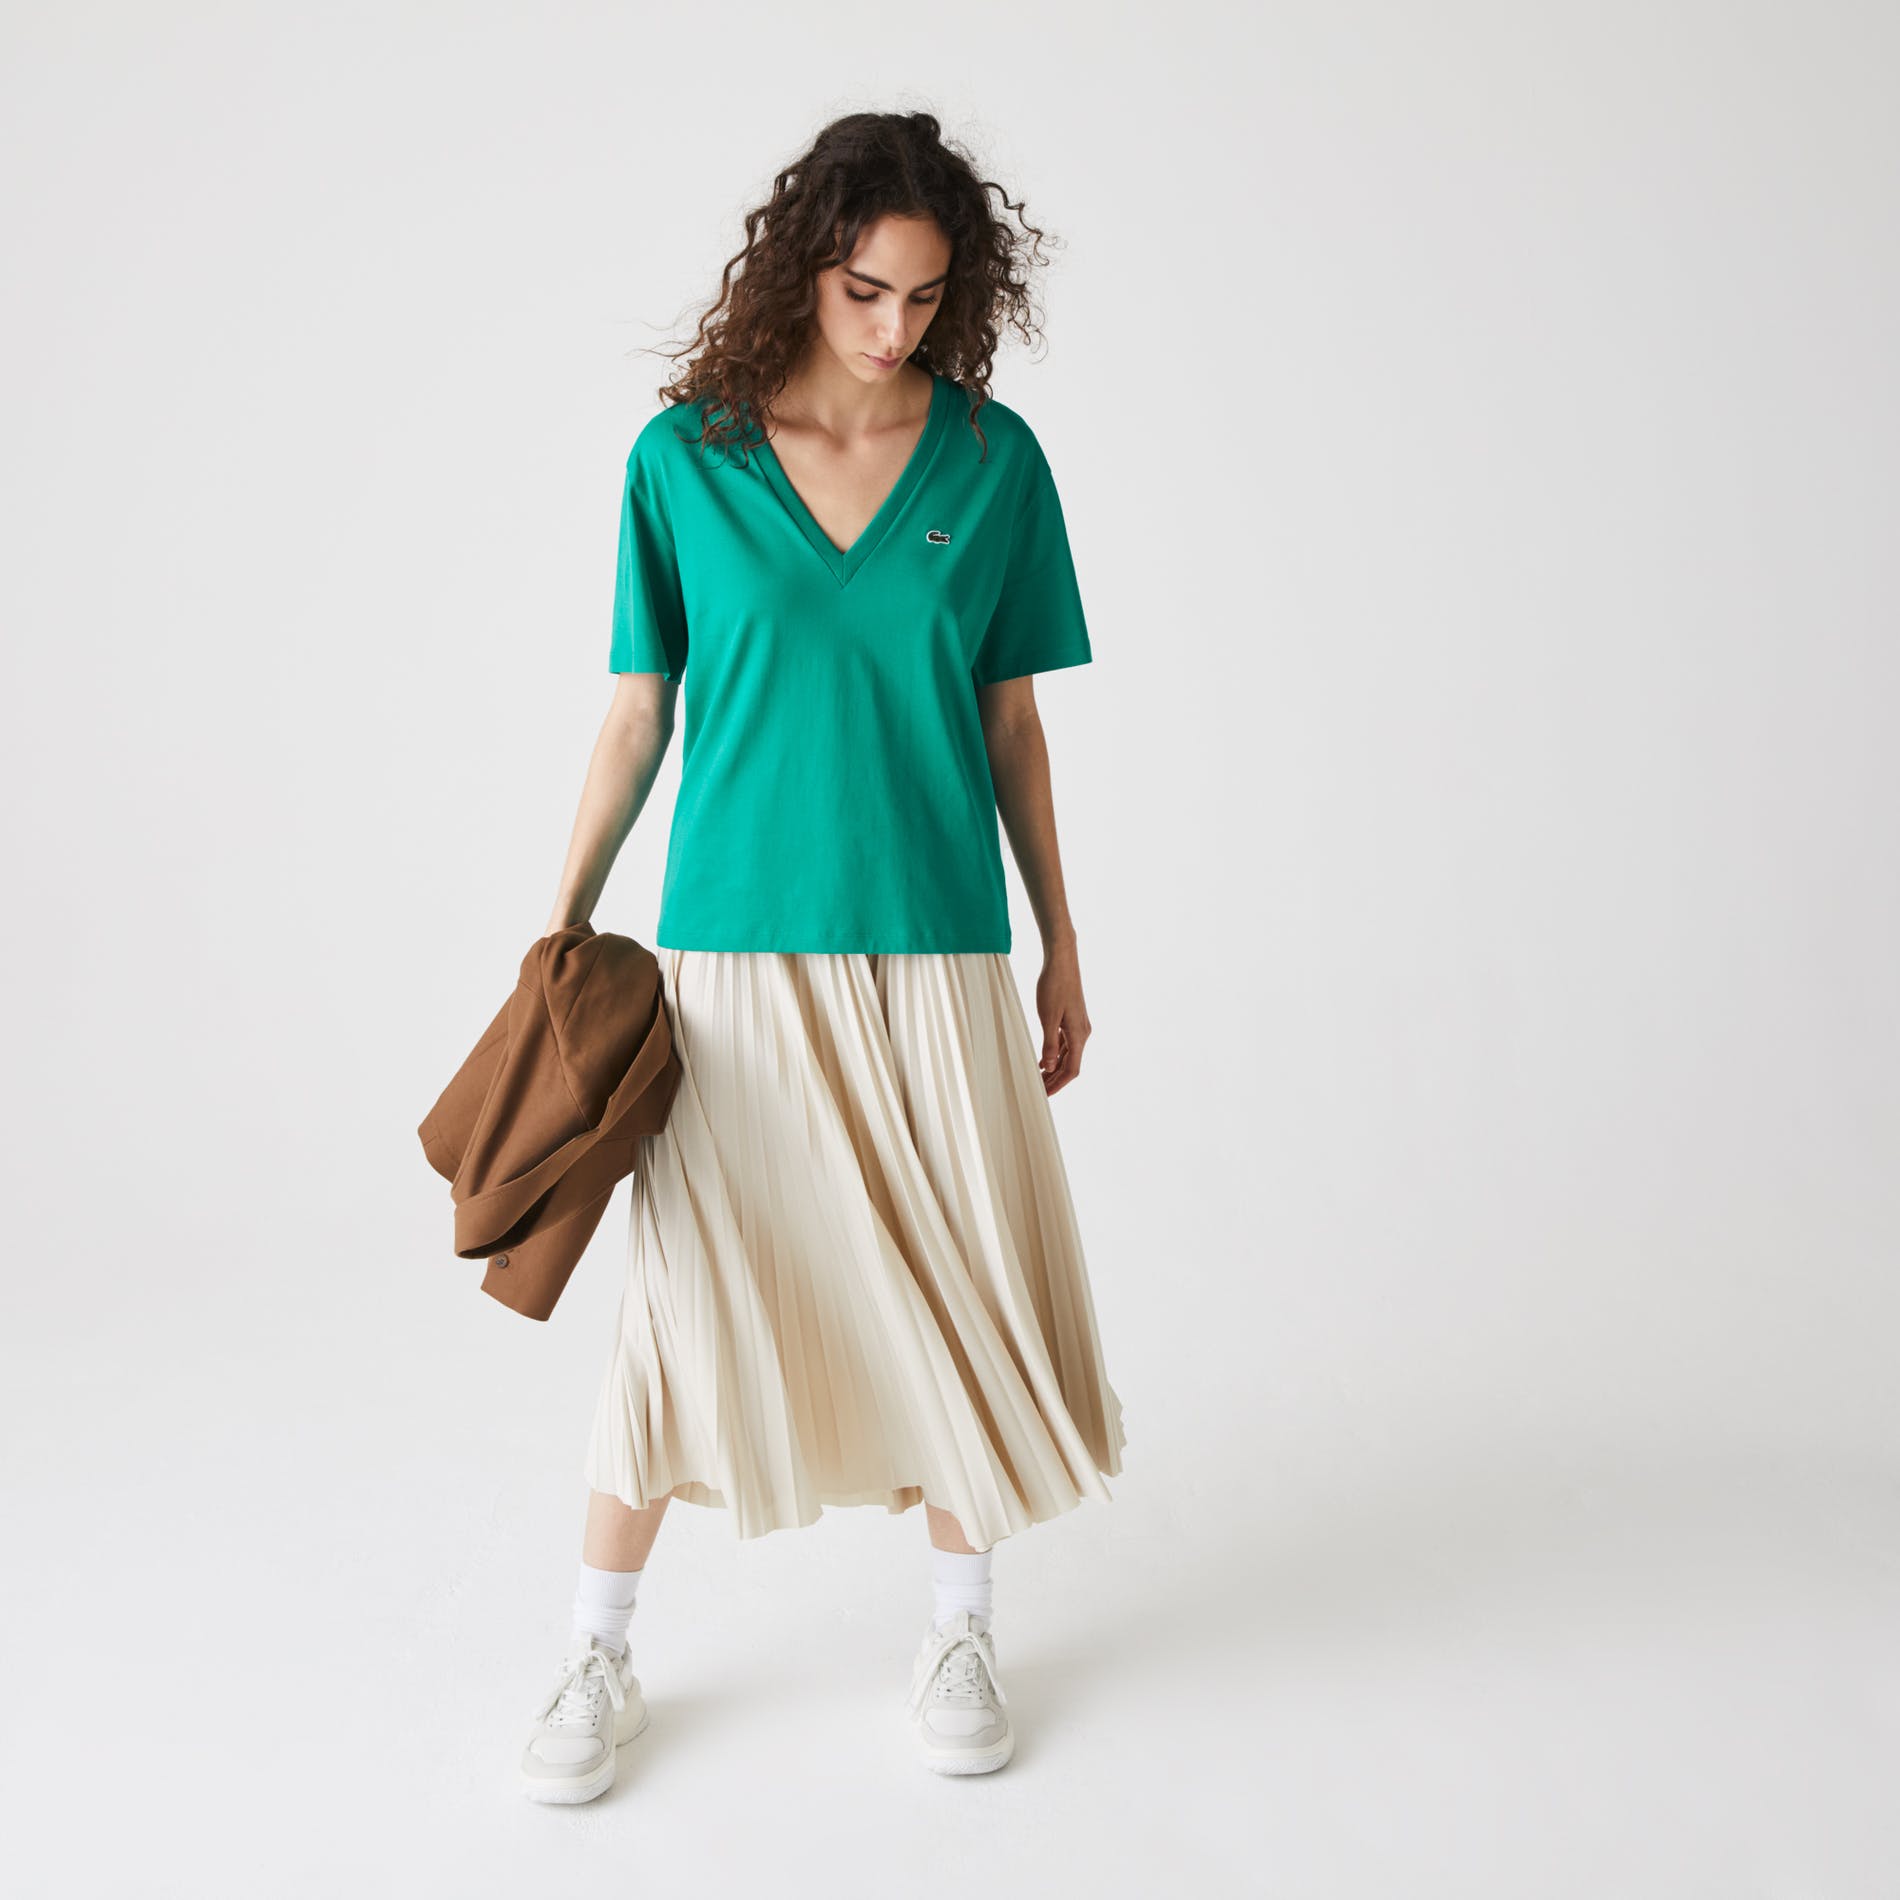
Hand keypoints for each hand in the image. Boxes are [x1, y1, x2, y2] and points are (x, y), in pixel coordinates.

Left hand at [1034, 939, 1089, 1094]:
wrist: (1062, 960)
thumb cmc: (1054, 985)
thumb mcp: (1048, 1017)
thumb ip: (1049, 1043)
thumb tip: (1049, 1067)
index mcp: (1079, 1035)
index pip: (1071, 1070)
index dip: (1058, 1084)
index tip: (1044, 1095)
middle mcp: (1083, 1033)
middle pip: (1071, 1065)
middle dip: (1055, 1080)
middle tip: (1038, 1091)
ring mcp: (1079, 1025)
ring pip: (1069, 1054)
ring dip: (1055, 1068)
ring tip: (1039, 1078)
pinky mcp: (1073, 1018)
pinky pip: (1066, 1043)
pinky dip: (1056, 1054)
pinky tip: (1044, 1059)